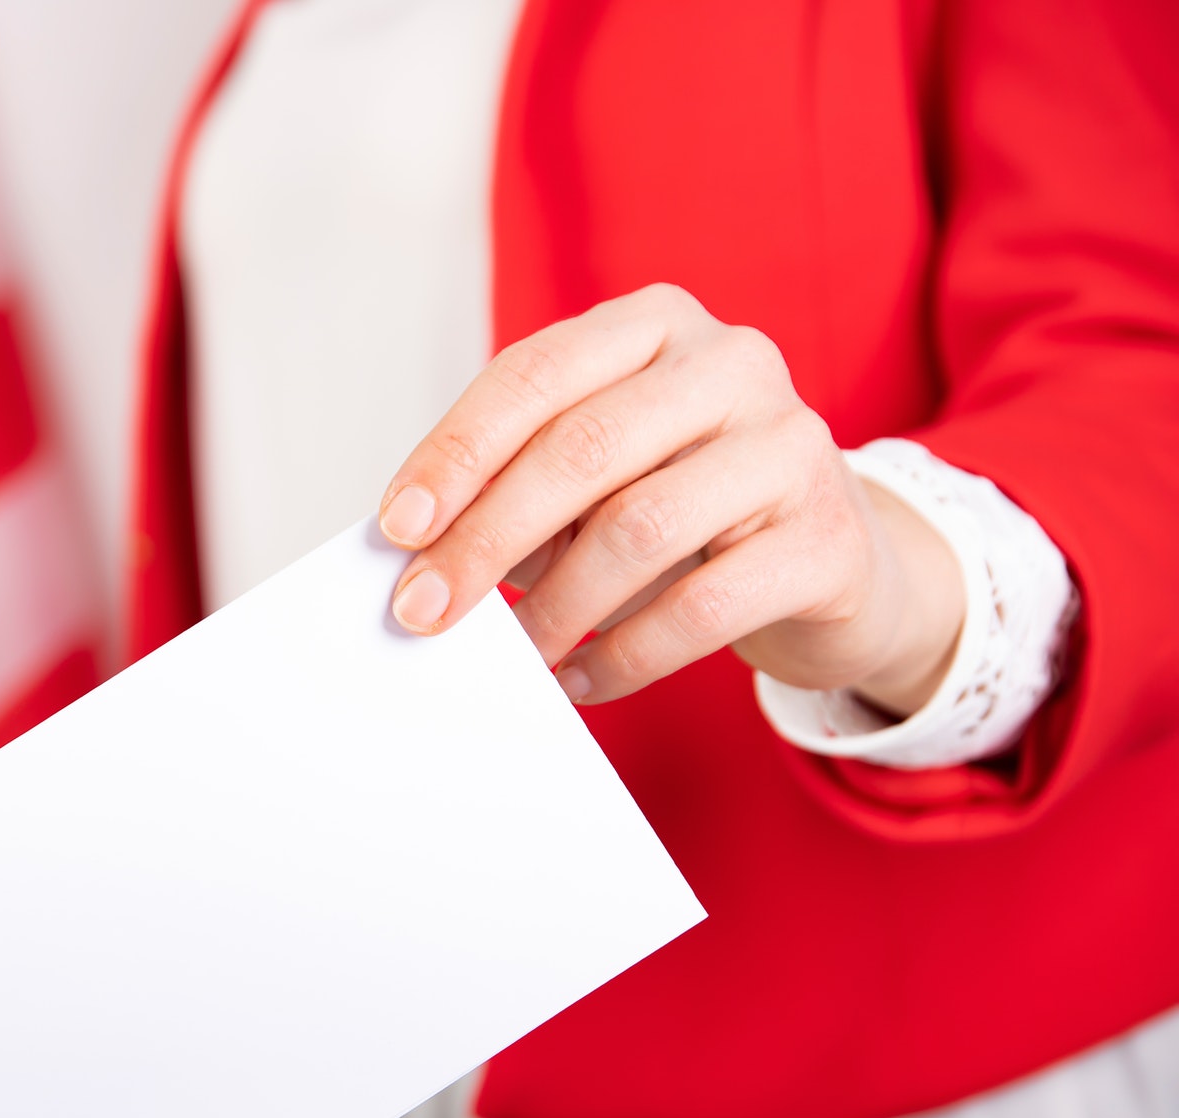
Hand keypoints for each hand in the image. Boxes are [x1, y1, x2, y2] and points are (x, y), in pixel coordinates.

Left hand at [377, 284, 963, 713]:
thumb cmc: (687, 510)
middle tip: (424, 610)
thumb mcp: (601, 477)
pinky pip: (701, 608)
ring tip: (514, 653)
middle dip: (485, 540)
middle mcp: (731, 364)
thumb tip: (426, 558)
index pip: (533, 376)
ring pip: (638, 529)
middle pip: (579, 450)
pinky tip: (580, 680)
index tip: (397, 527)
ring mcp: (792, 445)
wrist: (833, 563)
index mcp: (655, 324)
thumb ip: (522, 490)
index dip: (456, 454)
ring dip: (554, 608)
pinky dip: (622, 657)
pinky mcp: (828, 538)